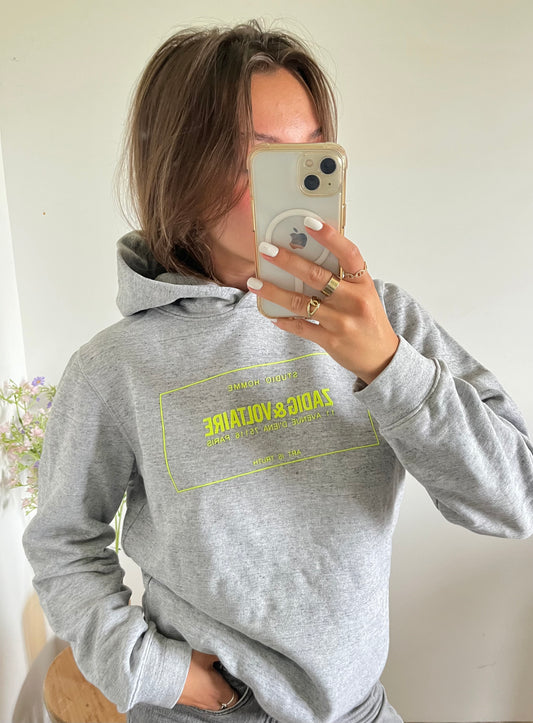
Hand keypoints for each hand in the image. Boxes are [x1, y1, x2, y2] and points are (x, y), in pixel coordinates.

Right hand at [177, 650, 238, 710]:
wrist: (161, 672)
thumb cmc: (187, 663)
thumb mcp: (206, 654)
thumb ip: (220, 654)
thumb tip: (231, 650)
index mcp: (218, 691)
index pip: (234, 699)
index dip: (238, 691)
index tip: (238, 681)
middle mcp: (209, 701)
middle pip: (224, 704)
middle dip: (226, 694)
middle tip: (225, 679)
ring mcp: (197, 703)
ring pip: (211, 704)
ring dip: (214, 695)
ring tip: (211, 680)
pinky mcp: (186, 702)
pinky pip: (200, 701)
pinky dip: (202, 695)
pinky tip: (199, 683)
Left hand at [247, 220, 398, 383]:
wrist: (382, 356)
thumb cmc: (368, 318)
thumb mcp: (364, 292)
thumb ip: (342, 276)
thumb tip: (309, 252)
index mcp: (363, 283)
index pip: (348, 254)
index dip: (330, 237)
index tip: (309, 222)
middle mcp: (353, 300)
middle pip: (316, 276)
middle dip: (287, 261)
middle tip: (266, 249)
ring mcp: (342, 322)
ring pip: (302, 303)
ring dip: (274, 292)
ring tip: (254, 283)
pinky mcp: (330, 340)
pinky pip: (301, 327)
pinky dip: (284, 320)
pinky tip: (270, 313)